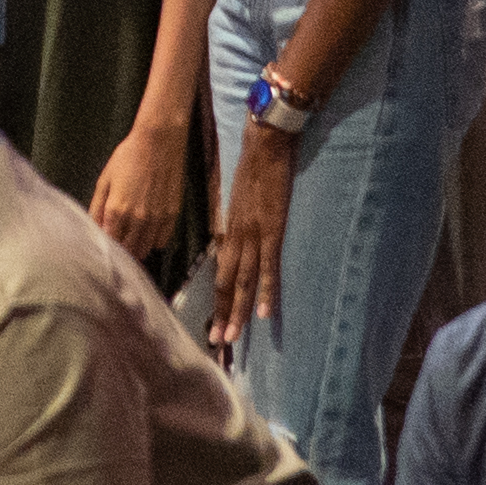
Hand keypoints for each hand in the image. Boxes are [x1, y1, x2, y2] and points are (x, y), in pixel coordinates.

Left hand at [88, 113, 193, 257]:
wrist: (159, 142)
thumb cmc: (128, 157)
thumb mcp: (105, 180)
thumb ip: (98, 207)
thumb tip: (94, 228)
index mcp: (117, 210)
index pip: (110, 242)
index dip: (106, 244)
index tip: (105, 241)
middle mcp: (137, 219)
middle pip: (128, 249)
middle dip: (121, 248)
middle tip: (119, 240)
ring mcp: (156, 219)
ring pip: (145, 249)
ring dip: (137, 247)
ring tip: (132, 238)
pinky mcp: (172, 215)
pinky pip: (162, 240)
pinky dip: (154, 240)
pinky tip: (148, 231)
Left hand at [204, 116, 297, 343]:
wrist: (265, 143)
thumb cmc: (254, 166)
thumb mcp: (240, 199)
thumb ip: (239, 222)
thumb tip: (238, 242)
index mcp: (231, 230)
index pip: (221, 272)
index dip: (218, 298)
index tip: (214, 321)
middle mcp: (238, 236)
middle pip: (227, 282)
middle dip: (222, 313)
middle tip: (217, 342)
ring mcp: (254, 235)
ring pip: (243, 280)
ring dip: (237, 311)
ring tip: (232, 336)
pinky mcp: (272, 229)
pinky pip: (268, 266)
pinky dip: (266, 291)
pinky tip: (264, 313)